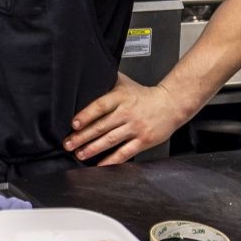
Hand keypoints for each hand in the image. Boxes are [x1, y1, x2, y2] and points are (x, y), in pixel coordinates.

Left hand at [65, 74, 195, 165]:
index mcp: (121, 97)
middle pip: (102, 126)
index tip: (73, 124)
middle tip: (68, 143)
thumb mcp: (124, 83)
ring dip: (93, 149)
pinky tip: (101, 164)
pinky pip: (125, 152)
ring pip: (111, 140)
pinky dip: (112, 160)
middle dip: (82, 137)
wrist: (171, 104)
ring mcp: (136, 128)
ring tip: (80, 154)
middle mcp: (127, 113)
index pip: (100, 106)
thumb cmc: (144, 94)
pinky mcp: (143, 141)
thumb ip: (106, 81)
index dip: (86, 115)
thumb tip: (85, 76)